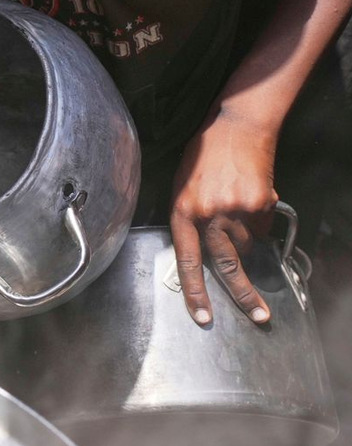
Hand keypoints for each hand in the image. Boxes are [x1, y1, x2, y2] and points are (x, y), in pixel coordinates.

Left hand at [169, 108, 278, 325]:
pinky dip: (259, 222)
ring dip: (246, 240)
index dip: (195, 291)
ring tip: (237, 210)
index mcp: (182, 210)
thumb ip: (190, 219)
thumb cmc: (203, 156)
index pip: (188, 260)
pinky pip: (262, 228)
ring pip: (247, 246)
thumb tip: (204, 251)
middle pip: (227, 266)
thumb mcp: (182, 186)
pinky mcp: (259, 205)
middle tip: (259, 317)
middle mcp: (208, 214)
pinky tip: (250, 199)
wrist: (236, 128)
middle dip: (244, 295)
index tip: (203, 317)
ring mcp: (235, 210)